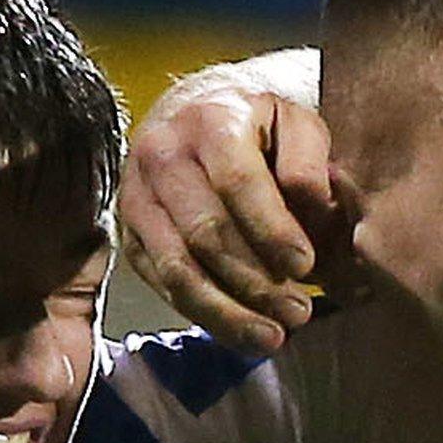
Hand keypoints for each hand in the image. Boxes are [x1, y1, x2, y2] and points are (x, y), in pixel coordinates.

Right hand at [118, 53, 348, 355]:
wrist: (197, 106)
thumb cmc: (259, 122)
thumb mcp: (297, 121)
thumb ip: (309, 163)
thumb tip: (312, 212)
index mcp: (210, 121)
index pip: (237, 184)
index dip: (271, 230)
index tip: (305, 266)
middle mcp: (163, 156)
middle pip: (205, 234)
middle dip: (255, 282)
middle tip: (298, 312)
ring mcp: (138, 196)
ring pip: (178, 268)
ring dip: (226, 311)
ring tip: (272, 336)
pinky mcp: (130, 231)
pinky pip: (162, 282)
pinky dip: (202, 313)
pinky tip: (239, 331)